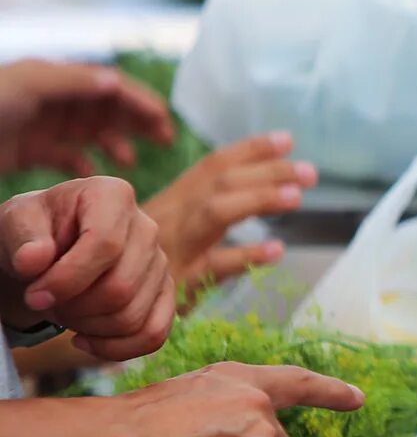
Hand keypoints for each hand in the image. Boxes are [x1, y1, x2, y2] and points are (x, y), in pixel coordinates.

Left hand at [0, 59, 173, 174]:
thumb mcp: (27, 85)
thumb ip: (70, 82)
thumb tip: (115, 82)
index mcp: (55, 79)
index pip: (109, 85)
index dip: (139, 100)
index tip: (164, 120)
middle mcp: (52, 99)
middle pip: (106, 106)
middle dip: (136, 120)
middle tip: (164, 139)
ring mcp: (41, 124)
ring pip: (90, 130)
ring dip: (115, 141)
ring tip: (128, 161)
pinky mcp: (28, 149)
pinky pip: (66, 153)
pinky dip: (84, 161)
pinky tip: (93, 174)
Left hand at [0, 177, 172, 360]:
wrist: (48, 246)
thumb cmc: (33, 232)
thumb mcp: (15, 224)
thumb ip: (22, 238)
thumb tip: (33, 261)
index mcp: (113, 195)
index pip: (105, 245)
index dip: (67, 279)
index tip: (33, 297)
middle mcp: (146, 227)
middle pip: (121, 288)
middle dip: (75, 309)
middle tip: (45, 304)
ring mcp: (160, 262)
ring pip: (133, 316)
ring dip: (88, 327)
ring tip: (62, 314)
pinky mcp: (164, 293)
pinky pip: (153, 334)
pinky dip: (115, 349)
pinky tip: (83, 341)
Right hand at [142, 132, 315, 301]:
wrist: (86, 296)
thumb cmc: (133, 262)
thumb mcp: (165, 228)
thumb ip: (202, 208)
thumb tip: (252, 185)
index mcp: (174, 201)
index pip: (214, 166)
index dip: (251, 150)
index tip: (287, 139)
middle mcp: (173, 216)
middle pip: (222, 182)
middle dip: (267, 172)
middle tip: (310, 172)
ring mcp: (175, 247)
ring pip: (216, 213)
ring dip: (257, 200)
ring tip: (296, 197)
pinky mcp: (178, 283)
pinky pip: (213, 266)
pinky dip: (246, 255)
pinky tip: (275, 250)